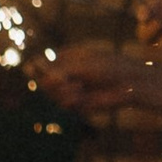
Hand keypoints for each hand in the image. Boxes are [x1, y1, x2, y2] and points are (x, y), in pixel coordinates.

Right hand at [37, 40, 158, 120]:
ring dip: (62, 91)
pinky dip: (69, 100)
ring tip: (77, 87)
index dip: (38, 67)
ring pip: (53, 94)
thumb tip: (37, 72)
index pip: (44, 63)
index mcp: (68, 57)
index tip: (34, 68)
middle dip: (49, 82)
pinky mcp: (78, 104)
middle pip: (44, 80)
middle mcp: (68, 73)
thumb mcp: (81, 63)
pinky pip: (64, 103)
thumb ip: (59, 69)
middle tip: (62, 80)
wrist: (128, 83)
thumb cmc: (109, 66)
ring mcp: (72, 89)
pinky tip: (80, 96)